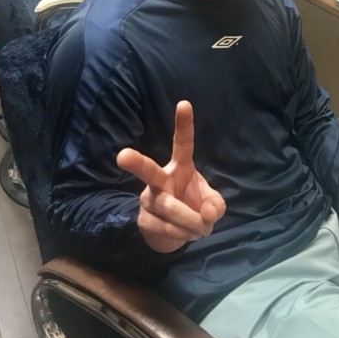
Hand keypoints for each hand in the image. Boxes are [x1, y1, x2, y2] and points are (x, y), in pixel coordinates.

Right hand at [117, 100, 225, 252]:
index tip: (184, 103)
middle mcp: (159, 179)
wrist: (173, 232)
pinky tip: (189, 233)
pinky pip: (165, 227)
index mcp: (180, 166)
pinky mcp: (143, 219)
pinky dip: (183, 234)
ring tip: (203, 228)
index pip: (182, 143)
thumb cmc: (193, 205)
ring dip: (191, 222)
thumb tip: (207, 214)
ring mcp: (148, 199)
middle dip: (135, 162)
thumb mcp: (211, 203)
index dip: (183, 124)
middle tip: (122, 156)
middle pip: (147, 170)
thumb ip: (216, 205)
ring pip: (169, 208)